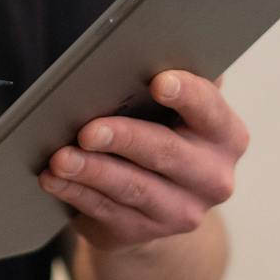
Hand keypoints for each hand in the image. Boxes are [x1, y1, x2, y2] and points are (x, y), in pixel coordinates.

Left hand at [39, 71, 247, 251]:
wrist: (159, 203)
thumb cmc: (161, 133)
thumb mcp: (175, 111)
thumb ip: (173, 83)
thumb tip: (148, 46)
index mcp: (225, 135)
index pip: (210, 109)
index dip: (187, 94)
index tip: (159, 82)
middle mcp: (212, 177)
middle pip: (167, 153)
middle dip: (124, 138)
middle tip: (88, 129)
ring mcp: (181, 211)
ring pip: (132, 188)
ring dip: (91, 170)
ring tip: (59, 158)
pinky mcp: (144, 232)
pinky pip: (106, 211)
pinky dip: (76, 193)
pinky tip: (53, 179)